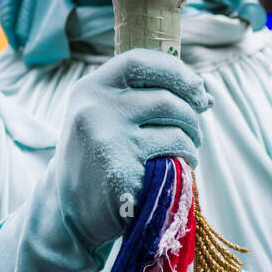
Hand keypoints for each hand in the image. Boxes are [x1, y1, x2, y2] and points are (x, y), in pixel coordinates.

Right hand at [52, 49, 212, 245]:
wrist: (67, 210)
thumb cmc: (97, 157)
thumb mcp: (102, 116)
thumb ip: (140, 97)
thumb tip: (203, 94)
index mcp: (90, 90)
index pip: (139, 61)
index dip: (175, 71)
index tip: (196, 87)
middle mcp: (95, 110)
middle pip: (166, 98)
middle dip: (191, 114)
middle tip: (195, 129)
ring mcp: (108, 142)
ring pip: (176, 130)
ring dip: (191, 142)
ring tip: (186, 152)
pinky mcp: (123, 174)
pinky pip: (174, 159)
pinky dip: (185, 163)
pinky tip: (179, 171)